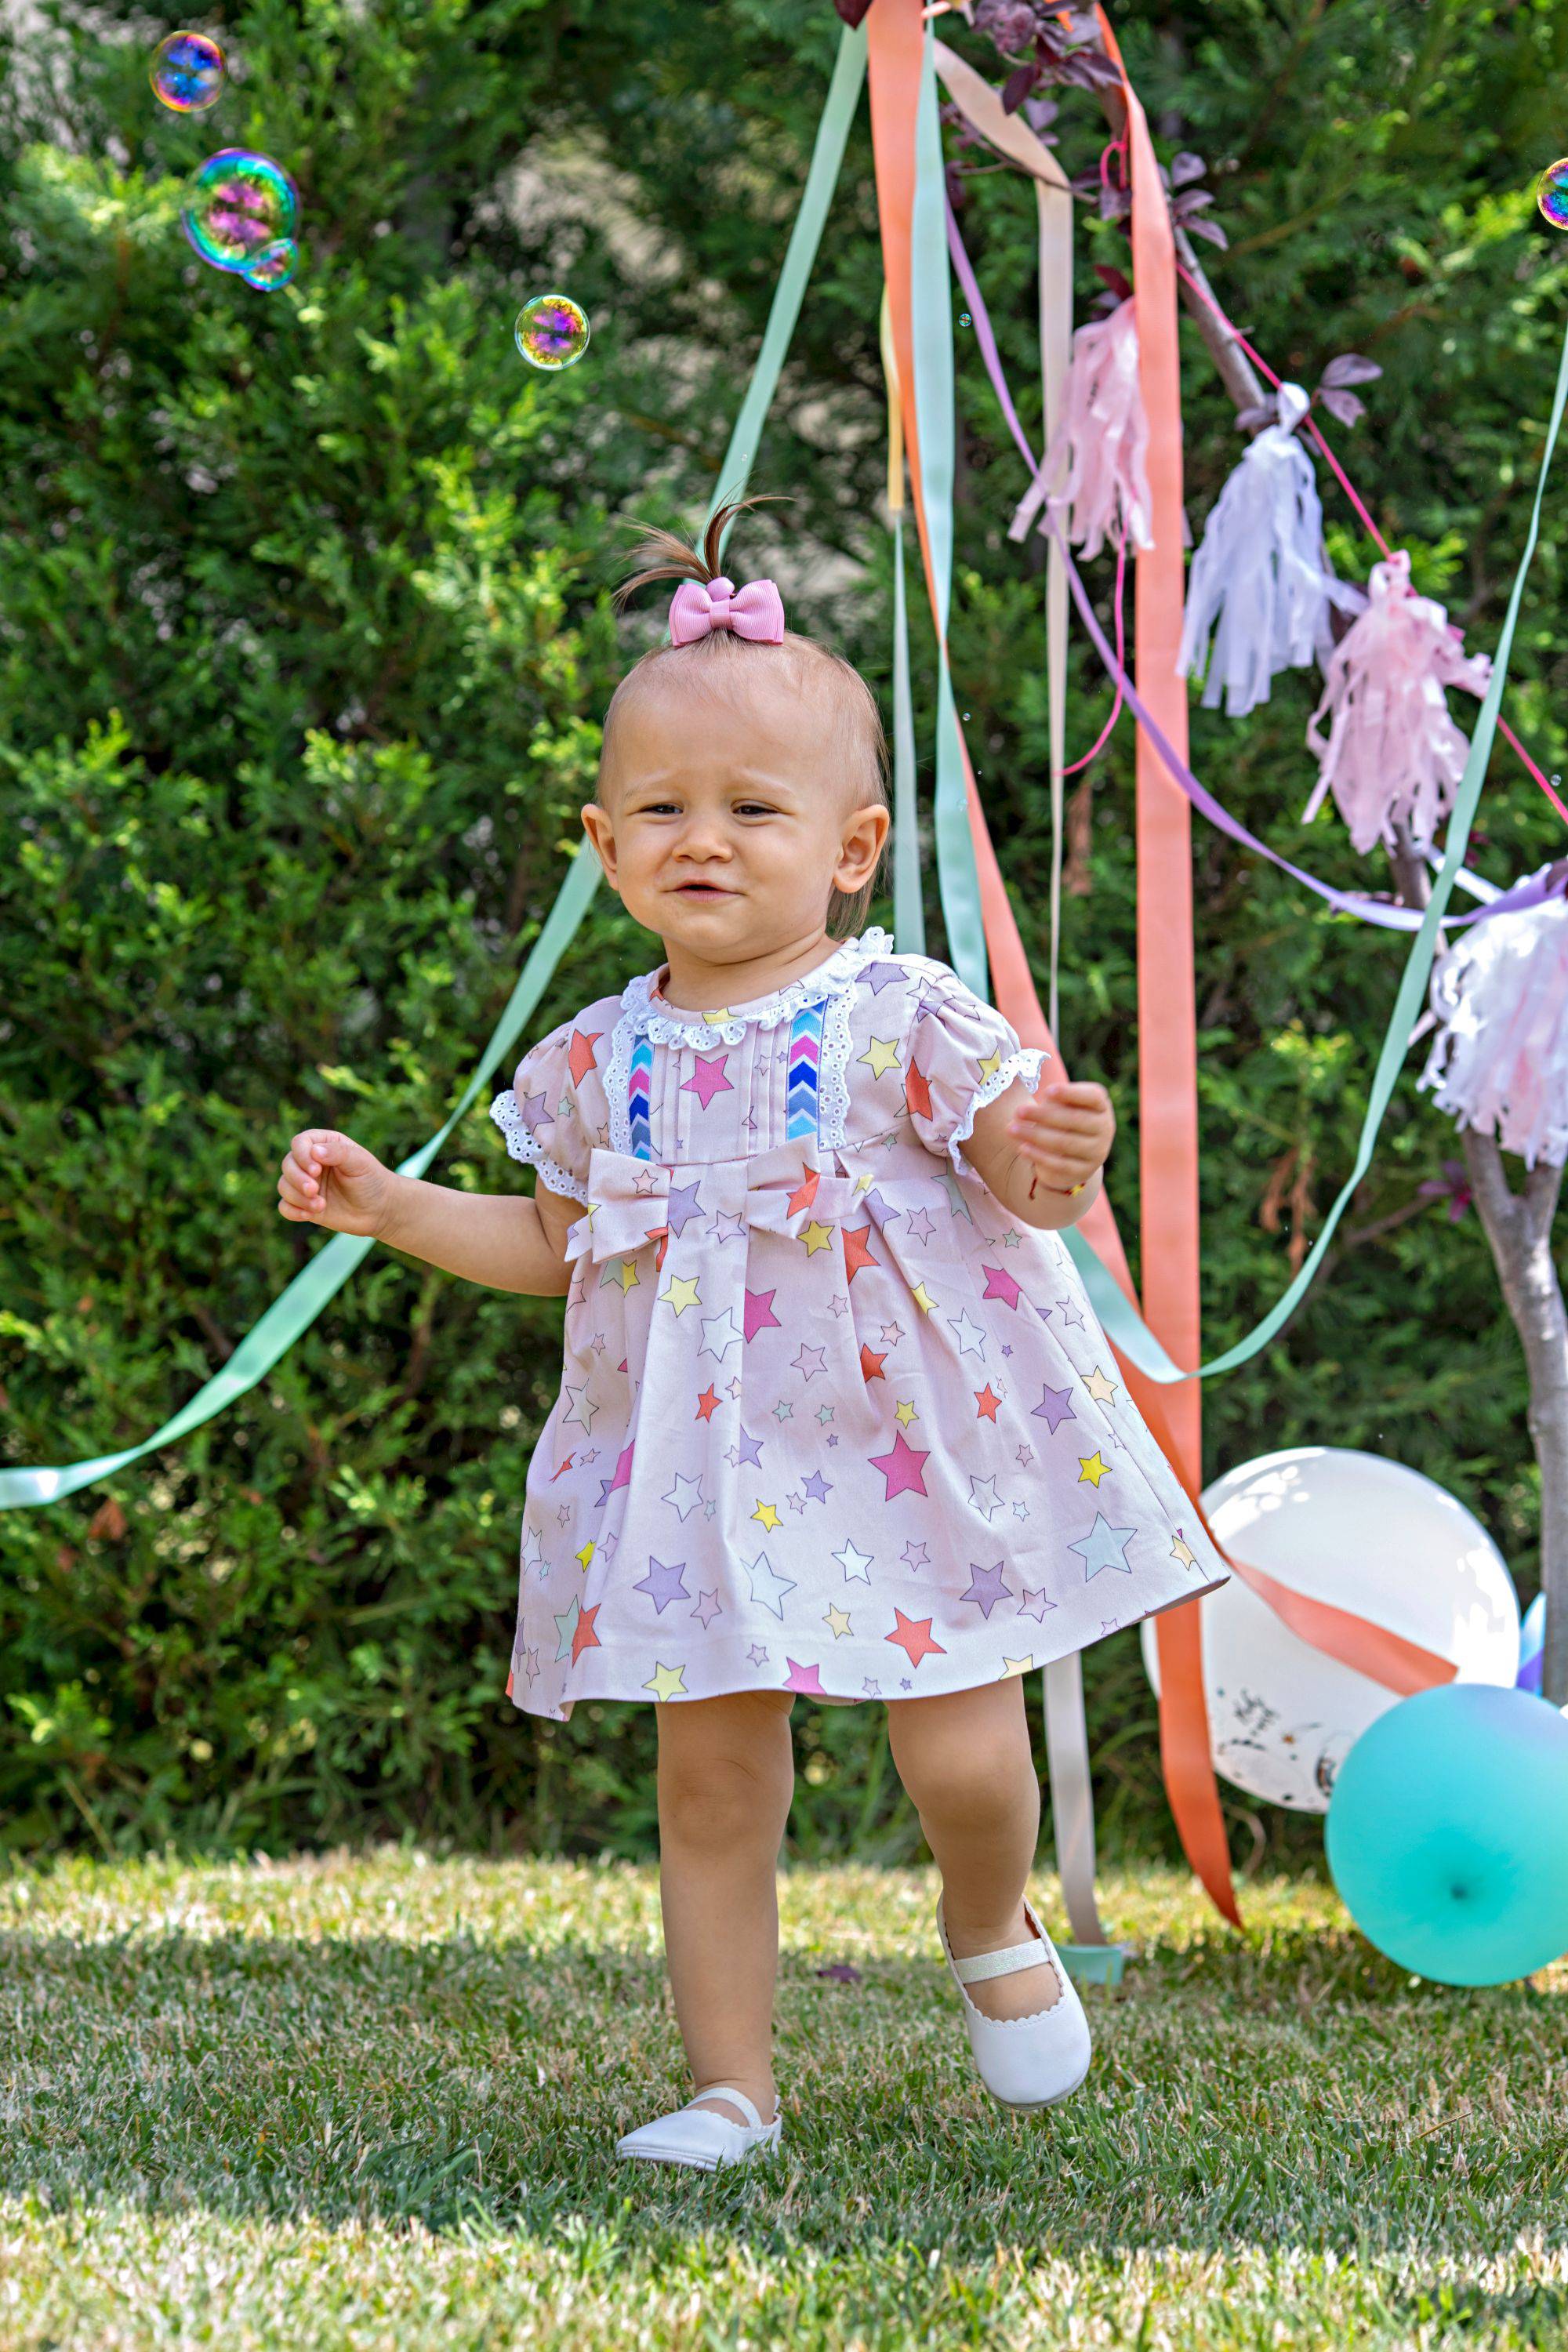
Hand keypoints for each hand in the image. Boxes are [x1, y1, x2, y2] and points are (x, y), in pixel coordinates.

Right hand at [277, 1128, 395, 1238]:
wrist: (380, 1210)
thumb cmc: (372, 1181)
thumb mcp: (361, 1162)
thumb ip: (339, 1153)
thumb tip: (314, 1151)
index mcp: (325, 1145)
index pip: (300, 1143)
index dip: (302, 1156)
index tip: (316, 1170)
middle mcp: (311, 1163)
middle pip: (288, 1164)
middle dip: (297, 1178)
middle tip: (314, 1190)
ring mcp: (306, 1184)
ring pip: (284, 1186)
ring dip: (297, 1197)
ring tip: (320, 1206)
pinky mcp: (305, 1204)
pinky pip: (285, 1207)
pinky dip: (292, 1211)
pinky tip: (309, 1215)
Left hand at [1007, 1079, 1113, 1194]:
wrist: (1070, 1155)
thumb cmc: (1063, 1120)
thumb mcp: (1060, 1106)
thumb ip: (1052, 1103)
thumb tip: (1024, 1112)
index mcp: (1101, 1105)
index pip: (1092, 1096)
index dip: (1071, 1093)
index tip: (1047, 1091)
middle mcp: (1105, 1128)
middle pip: (1075, 1119)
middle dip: (1044, 1115)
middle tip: (1018, 1110)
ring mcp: (1097, 1151)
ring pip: (1065, 1143)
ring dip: (1035, 1135)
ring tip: (1011, 1129)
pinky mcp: (1084, 1171)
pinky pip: (1060, 1164)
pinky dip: (1039, 1155)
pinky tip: (1022, 1148)